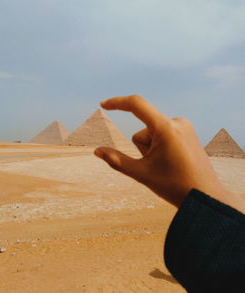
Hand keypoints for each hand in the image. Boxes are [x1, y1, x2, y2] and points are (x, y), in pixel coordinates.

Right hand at [94, 95, 242, 209]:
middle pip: (143, 131)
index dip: (118, 103)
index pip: (137, 105)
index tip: (103, 104)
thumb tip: (96, 151)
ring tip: (167, 166)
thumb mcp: (142, 173)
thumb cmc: (175, 186)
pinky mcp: (188, 132)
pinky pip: (164, 134)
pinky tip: (173, 161)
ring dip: (152, 149)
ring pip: (153, 134)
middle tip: (158, 167)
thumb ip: (116, 161)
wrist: (206, 196)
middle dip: (143, 148)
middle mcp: (177, 122)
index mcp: (166, 128)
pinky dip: (161, 146)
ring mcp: (185, 127)